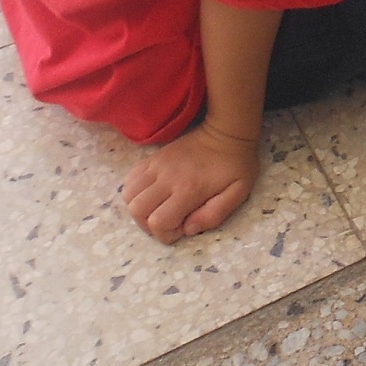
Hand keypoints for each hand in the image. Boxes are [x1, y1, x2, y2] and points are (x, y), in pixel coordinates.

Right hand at [123, 121, 259, 242]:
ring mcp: (157, 165)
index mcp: (188, 190)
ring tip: (159, 208)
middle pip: (137, 211)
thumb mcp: (237, 193)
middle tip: (169, 220)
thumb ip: (214, 215)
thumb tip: (188, 229)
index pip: (158, 223)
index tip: (182, 227)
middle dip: (149, 225)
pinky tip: (153, 193)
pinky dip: (135, 191)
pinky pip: (130, 178)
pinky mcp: (153, 158)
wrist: (227, 131)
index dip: (167, 234)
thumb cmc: (236, 165)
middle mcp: (167, 178)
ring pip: (128, 195)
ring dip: (140, 208)